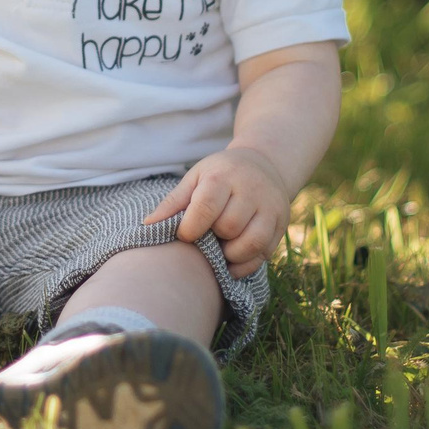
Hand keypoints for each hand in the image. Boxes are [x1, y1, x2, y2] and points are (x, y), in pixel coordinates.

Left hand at [146, 148, 290, 278]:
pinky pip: (264, 253)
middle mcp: (251, 189)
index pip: (206, 206)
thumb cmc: (221, 173)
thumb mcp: (196, 178)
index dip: (191, 228)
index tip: (184, 235)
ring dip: (231, 254)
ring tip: (220, 249)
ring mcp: (270, 207)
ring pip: (250, 243)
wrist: (264, 164)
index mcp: (224, 176)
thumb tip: (147, 226)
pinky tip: (233, 261)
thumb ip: (174, 202)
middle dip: (213, 238)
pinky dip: (246, 264)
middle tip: (207, 237)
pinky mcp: (281, 224)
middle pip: (228, 226)